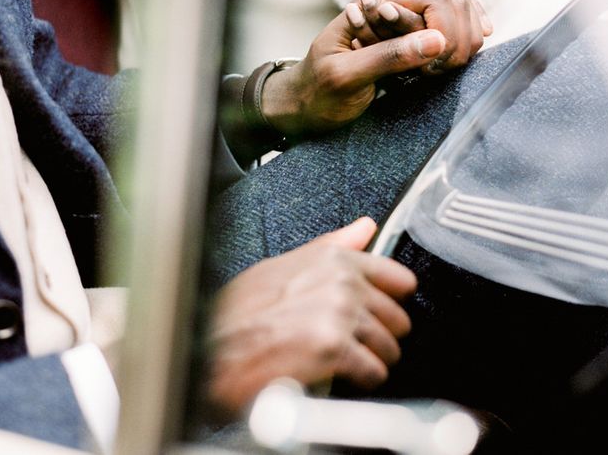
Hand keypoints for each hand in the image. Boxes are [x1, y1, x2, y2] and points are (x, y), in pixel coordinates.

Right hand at [208, 218, 415, 415]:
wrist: (208, 351)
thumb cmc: (237, 312)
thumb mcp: (282, 265)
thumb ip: (333, 246)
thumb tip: (364, 227)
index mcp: (333, 260)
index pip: (398, 277)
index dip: (393, 299)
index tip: (384, 310)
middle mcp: (341, 284)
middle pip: (398, 316)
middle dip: (382, 333)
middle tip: (356, 340)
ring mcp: (339, 316)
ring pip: (390, 346)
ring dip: (373, 358)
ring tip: (346, 359)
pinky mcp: (334, 350)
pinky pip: (375, 371)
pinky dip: (363, 379)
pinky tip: (341, 375)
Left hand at [261, 0, 491, 135]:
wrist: (303, 109)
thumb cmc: (316, 91)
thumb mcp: (346, 75)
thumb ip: (388, 56)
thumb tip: (438, 40)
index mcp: (375, 5)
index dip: (447, 25)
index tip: (437, 61)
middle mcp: (394, 9)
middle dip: (458, 32)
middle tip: (438, 70)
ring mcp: (405, 28)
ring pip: (455, 16)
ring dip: (462, 42)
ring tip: (440, 72)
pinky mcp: (410, 48)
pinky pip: (446, 38)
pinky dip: (458, 50)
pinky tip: (453, 66)